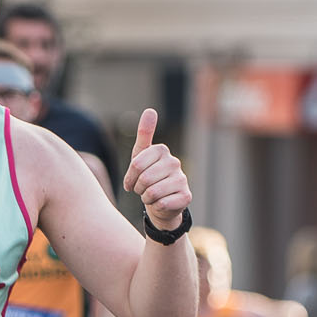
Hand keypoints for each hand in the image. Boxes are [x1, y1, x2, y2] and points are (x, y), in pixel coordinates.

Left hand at [121, 110, 189, 227]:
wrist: (161, 202)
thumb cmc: (148, 177)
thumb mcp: (140, 156)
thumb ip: (144, 134)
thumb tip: (150, 110)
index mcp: (162, 150)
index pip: (136, 164)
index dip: (129, 178)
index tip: (131, 181)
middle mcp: (175, 162)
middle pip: (144, 179)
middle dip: (138, 189)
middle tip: (142, 190)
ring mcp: (182, 179)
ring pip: (152, 192)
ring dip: (146, 198)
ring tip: (151, 196)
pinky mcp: (186, 196)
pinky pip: (161, 203)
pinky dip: (156, 207)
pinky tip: (161, 203)